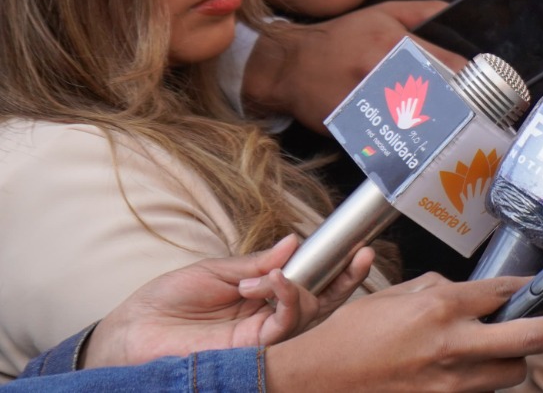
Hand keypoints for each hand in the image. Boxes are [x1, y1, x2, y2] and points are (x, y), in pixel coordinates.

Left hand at [83, 235, 371, 367]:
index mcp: (262, 297)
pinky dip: (286, 300)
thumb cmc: (165, 302)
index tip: (355, 245)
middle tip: (361, 255)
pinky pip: (285, 326)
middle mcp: (269, 318)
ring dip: (302, 287)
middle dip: (346, 279)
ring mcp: (264, 336)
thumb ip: (258, 262)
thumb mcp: (216, 271)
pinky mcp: (253, 350)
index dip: (335, 267)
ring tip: (275, 274)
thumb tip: (295, 243)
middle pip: (323, 302)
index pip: (310, 284)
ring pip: (310, 315)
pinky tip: (272, 283)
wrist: (130, 331)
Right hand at [243, 0, 463, 128]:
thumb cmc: (340, 37)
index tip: (487, 89)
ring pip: (416, 122)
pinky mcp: (353, 125)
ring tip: (456, 134)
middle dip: (460, 107)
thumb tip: (456, 14)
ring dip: (437, 129)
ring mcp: (366, 101)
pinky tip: (420, 146)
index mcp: (393, 42)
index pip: (447, 64)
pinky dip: (406, 142)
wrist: (288, 65)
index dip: (471, 80)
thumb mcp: (382, 12)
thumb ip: (423, 10)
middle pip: (436, 96)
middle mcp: (381, 71)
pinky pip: (388, 138)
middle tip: (477, 116)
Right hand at [264, 273, 542, 392]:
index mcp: (441, 307)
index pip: (507, 291)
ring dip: (516, 358)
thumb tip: (471, 292)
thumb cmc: (350, 335)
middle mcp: (453, 344)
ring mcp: (450, 382)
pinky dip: (485, 380)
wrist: (316, 379)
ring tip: (505, 346)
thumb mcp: (396, 294)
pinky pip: (482, 392)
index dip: (535, 285)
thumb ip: (440, 289)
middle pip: (533, 335)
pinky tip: (473, 367)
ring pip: (513, 372)